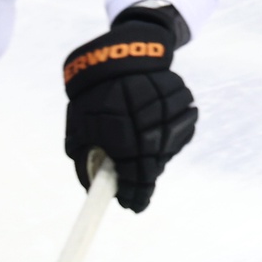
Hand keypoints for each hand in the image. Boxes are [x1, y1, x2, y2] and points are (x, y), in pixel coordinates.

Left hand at [63, 5, 197, 210]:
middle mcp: (148, 122)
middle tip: (137, 189)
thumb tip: (93, 188)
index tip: (132, 206)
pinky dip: (171, 134)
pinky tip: (156, 128)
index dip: (134, 194)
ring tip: (144, 151)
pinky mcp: (182, 97)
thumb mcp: (79, 127)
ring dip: (158, 154)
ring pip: (170, 146)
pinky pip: (182, 127)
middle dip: (145, 179)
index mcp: (121, 131)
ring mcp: (169, 109)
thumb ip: (85, 159)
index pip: (133, 174)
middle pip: (154, 165)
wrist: (119, 55)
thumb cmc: (94, 96)